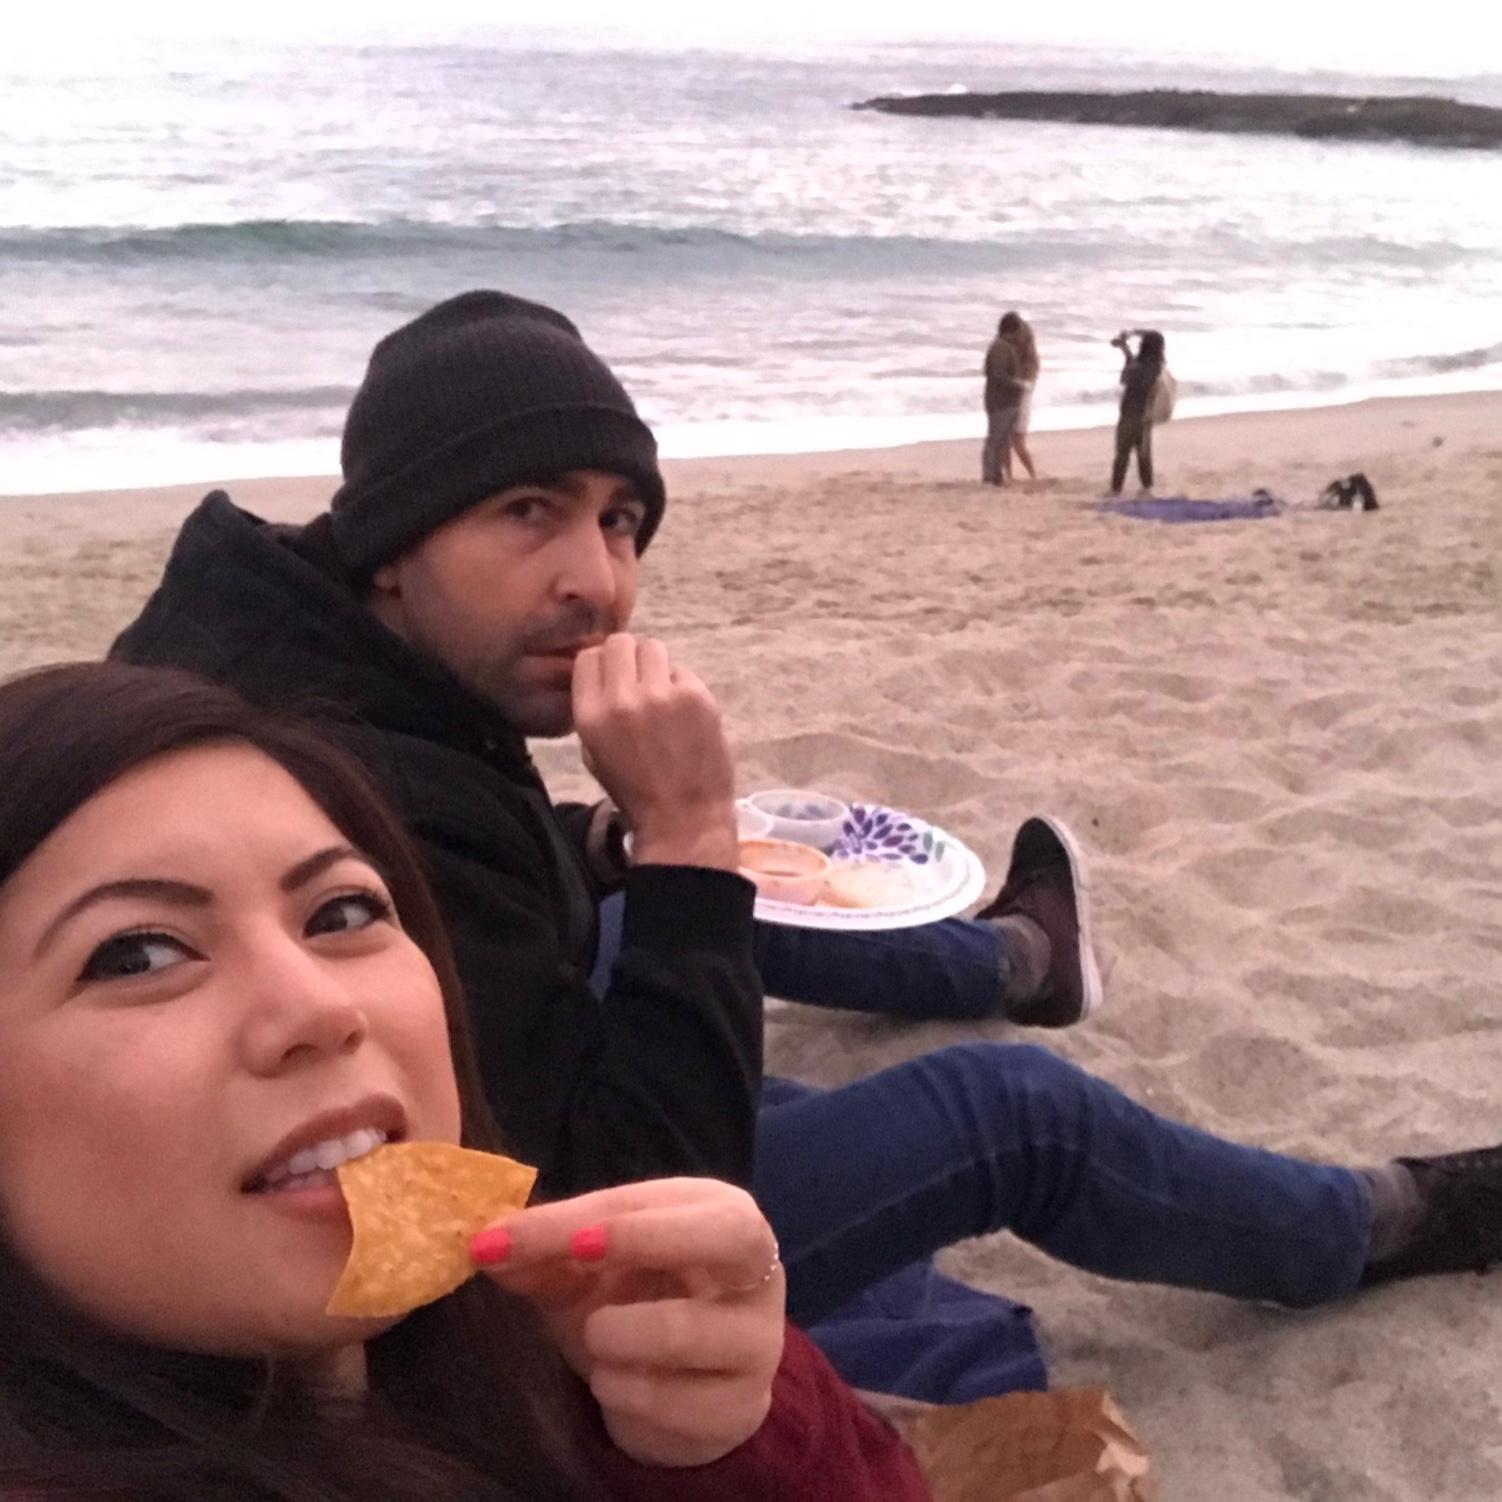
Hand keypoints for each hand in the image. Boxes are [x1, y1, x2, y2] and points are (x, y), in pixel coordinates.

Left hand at [473, 1178, 784, 1467]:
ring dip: (617, 1337)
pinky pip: (676, 1403)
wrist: (682, 1393)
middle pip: (730, 1235)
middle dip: (647, 1240)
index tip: (521, 1231)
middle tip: (578, 1257)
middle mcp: (755, 1267)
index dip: (590, 1215)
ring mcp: (759, 1340)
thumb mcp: (589, 1273)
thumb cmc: (637, 1304)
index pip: (657, 1200)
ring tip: (597, 1340)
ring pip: (688, 1330)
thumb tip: (483, 1243)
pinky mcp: (744, 1407)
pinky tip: (618, 1383)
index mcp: (718, 1213)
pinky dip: (626, 1394)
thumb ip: (544, 1255)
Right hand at [572, 634, 736, 869]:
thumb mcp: (594, 754)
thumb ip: (594, 710)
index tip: (612, 676)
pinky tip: (684, 712)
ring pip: (653, 648)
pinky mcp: (697, 695)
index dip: (601, 663)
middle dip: (627, 656)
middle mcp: (623, 698)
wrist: (683, 819)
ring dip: (655, 666)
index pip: (588, 657)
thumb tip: (603, 676)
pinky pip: (682, 671)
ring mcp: (662, 694)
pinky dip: (681, 685)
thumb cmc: (635, 793)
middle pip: (620, 643)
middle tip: (638, 678)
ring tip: (661, 693)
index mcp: (591, 715)